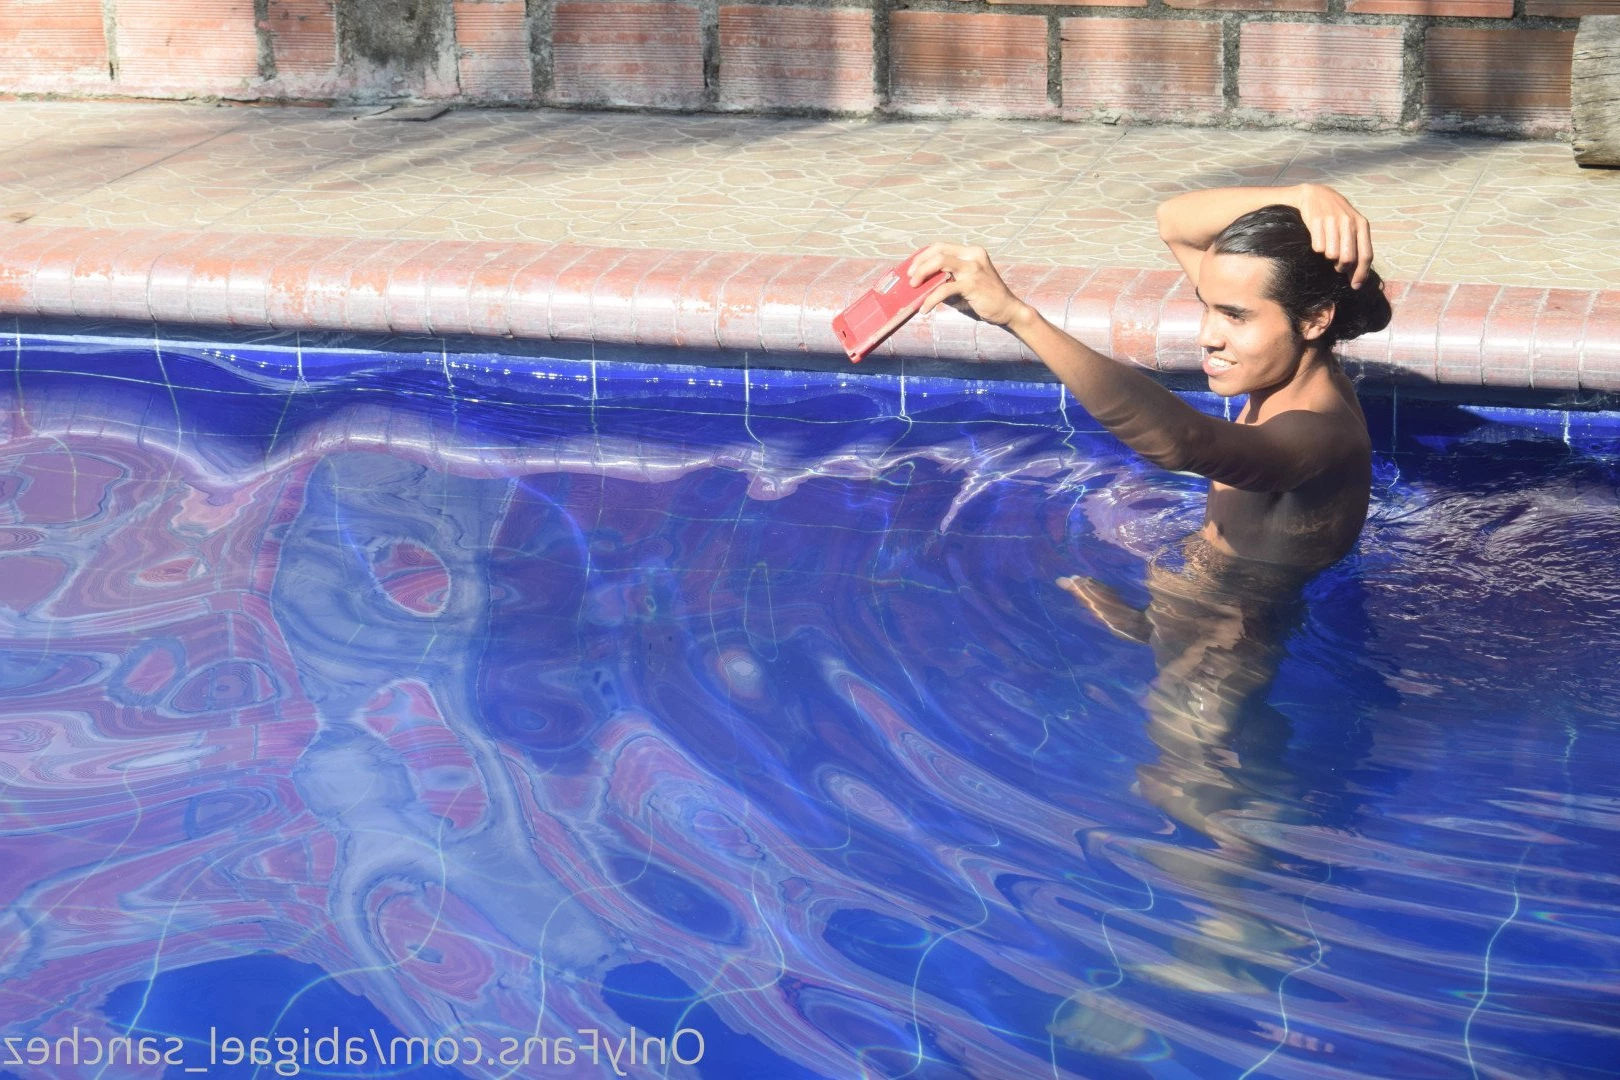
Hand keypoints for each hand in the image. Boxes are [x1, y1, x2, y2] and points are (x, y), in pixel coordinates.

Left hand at [908, 243, 1030, 327]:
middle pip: (938, 251)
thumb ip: (948, 279)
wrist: (1008, 309)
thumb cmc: (984, 298)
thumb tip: (922, 283)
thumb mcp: (965, 283)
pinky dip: (931, 299)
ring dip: (922, 274)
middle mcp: (973, 255)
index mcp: (972, 252)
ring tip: (914, 288)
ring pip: (940, 262)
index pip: (941, 246)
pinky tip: (925, 308)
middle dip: (920, 263)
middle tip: (910, 278)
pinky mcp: (973, 283)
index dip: (923, 255)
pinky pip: (945, 288)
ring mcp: (974, 268)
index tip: (912, 268)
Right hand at [1292, 183, 1373, 288]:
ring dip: (1328, 257)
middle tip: (1336, 264)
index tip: (1355, 286)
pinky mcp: (1317, 222)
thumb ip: (1357, 247)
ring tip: (1327, 247)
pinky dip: (1317, 247)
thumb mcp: (1352, 226)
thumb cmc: (1336, 216)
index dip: (1361, 273)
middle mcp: (1350, 223)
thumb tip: (1357, 277)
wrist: (1315, 194)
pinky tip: (1318, 238)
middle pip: (1348, 259)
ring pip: (1332, 255)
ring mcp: (1333, 222)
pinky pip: (1318, 248)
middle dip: (1341, 267)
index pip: (1366, 255)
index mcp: (1362, 225)